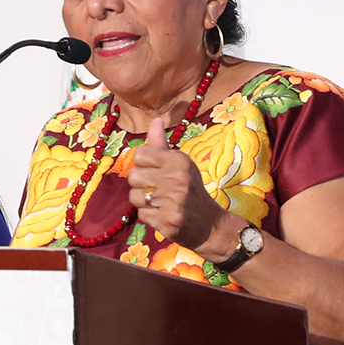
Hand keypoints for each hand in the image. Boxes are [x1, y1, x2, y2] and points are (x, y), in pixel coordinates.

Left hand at [128, 122, 227, 253]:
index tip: (154, 170)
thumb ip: (162, 144)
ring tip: (159, 202)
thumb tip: (155, 120)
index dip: (143, 164)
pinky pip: (141, 214)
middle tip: (157, 188)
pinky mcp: (166, 221)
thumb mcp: (180, 164)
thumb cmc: (190, 189)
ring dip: (143, 201)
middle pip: (133, 176)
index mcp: (179, 160)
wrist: (209, 224)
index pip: (140, 154)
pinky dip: (149, 216)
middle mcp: (176, 179)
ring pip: (134, 196)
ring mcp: (172, 201)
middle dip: (141, 184)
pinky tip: (162, 214)